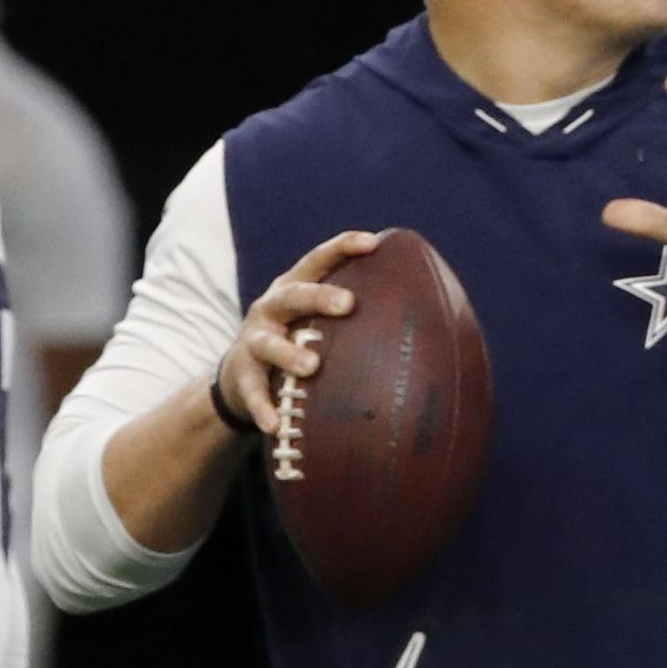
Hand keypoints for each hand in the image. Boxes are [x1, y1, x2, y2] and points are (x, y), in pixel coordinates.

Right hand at [214, 230, 376, 436]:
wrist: (238, 375)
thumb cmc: (297, 341)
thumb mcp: (317, 320)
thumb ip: (353, 315)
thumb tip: (428, 316)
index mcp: (294, 288)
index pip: (318, 260)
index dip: (342, 247)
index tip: (373, 243)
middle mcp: (271, 308)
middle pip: (293, 296)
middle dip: (320, 297)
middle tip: (349, 304)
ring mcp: (253, 340)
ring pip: (269, 343)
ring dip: (289, 353)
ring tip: (312, 366)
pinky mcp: (241, 374)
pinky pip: (252, 391)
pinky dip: (262, 407)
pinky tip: (274, 425)